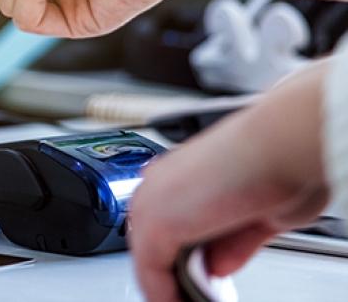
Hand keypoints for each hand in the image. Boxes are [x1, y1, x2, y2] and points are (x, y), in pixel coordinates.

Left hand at [128, 61, 329, 301]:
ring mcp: (152, 201)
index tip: (200, 279)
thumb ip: (232, 242)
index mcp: (180, 174)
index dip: (182, 256)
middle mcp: (160, 183)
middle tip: (194, 295)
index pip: (168, 223)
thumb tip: (217, 264)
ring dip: (169, 286)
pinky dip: (164, 295)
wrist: (281, 145)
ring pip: (148, 257)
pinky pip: (149, 272)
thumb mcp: (260, 214)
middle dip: (174, 272)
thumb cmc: (281, 162)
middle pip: (153, 240)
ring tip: (190, 301)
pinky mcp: (154, 223)